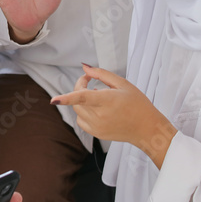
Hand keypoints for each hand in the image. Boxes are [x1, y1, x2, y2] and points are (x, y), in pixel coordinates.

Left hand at [52, 64, 176, 167]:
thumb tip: (84, 67)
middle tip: (91, 80)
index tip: (53, 99)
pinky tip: (98, 109)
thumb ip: (101, 74)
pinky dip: (84, 113)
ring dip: (82, 101)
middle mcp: (100, 116)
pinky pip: (81, 120)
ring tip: (99, 96)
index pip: (83, 98)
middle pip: (77, 101)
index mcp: (107, 101)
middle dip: (80, 87)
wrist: (147, 129)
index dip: (67, 98)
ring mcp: (97, 127)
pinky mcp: (97, 134)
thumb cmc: (137, 104)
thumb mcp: (122, 84)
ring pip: (78, 110)